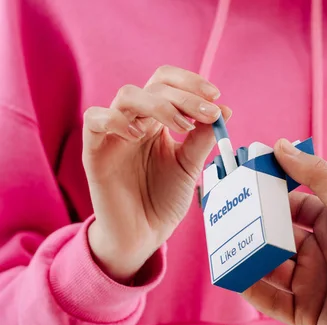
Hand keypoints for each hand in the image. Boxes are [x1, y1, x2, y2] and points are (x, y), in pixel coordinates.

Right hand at [83, 66, 230, 282]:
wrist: (144, 233)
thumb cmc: (164, 199)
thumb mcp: (190, 166)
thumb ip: (203, 138)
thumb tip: (225, 110)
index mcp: (156, 120)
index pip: (167, 83)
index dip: (190, 83)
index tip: (216, 97)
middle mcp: (135, 121)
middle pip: (153, 87)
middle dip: (185, 96)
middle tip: (209, 113)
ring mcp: (113, 134)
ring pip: (127, 96)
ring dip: (159, 105)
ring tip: (183, 126)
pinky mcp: (94, 151)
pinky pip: (94, 120)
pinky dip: (116, 121)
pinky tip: (140, 136)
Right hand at [243, 140, 326, 324]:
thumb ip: (315, 173)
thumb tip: (280, 146)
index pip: (293, 208)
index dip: (270, 199)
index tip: (243, 188)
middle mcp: (320, 253)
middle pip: (277, 239)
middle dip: (254, 230)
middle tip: (225, 219)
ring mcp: (313, 283)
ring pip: (270, 269)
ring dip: (249, 259)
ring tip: (223, 246)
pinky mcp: (308, 313)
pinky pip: (273, 302)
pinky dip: (253, 290)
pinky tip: (235, 276)